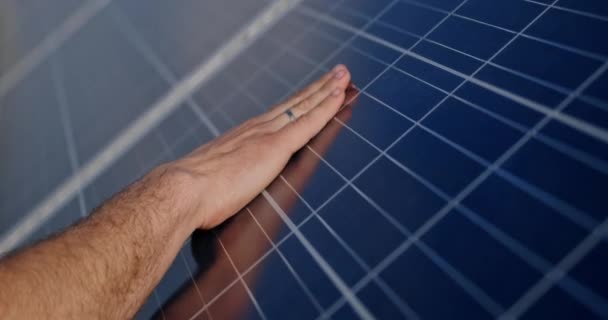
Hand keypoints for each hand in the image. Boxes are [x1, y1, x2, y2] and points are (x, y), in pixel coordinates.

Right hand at [165, 65, 351, 229]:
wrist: (182, 192)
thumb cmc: (191, 196)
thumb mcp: (210, 182)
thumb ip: (220, 180)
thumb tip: (217, 192)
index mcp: (242, 138)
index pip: (277, 115)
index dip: (297, 102)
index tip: (312, 91)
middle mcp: (256, 129)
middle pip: (294, 104)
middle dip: (316, 88)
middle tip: (337, 73)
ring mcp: (266, 135)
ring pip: (304, 107)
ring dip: (326, 90)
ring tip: (344, 76)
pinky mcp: (275, 147)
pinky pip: (308, 123)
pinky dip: (326, 108)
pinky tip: (340, 96)